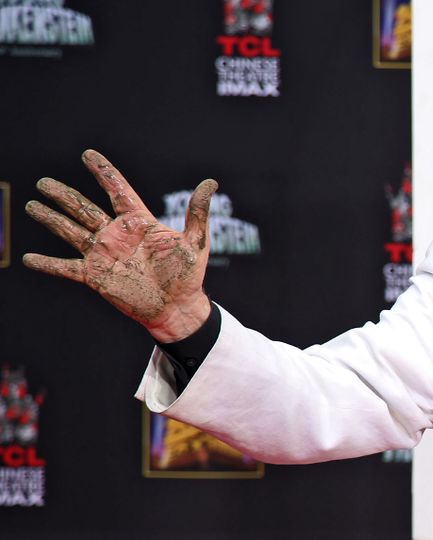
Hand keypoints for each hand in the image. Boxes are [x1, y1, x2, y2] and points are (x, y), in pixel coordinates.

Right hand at [23, 150, 217, 342]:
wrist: (178, 307)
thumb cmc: (188, 274)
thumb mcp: (195, 240)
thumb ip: (197, 211)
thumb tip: (210, 182)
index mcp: (139, 222)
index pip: (117, 190)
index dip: (103, 172)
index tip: (87, 154)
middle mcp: (117, 234)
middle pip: (84, 208)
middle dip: (63, 194)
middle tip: (43, 182)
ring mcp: (103, 254)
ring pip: (70, 231)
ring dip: (51, 219)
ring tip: (30, 205)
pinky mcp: (95, 276)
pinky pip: (66, 267)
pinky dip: (47, 264)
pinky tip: (28, 258)